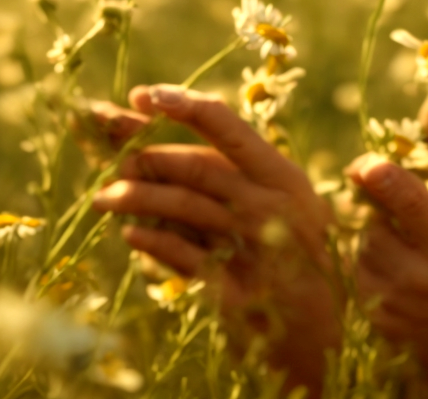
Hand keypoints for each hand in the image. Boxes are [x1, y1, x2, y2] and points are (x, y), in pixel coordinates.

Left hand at [92, 84, 340, 392]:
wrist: (324, 332)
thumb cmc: (297, 257)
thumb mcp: (282, 206)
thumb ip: (233, 174)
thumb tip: (163, 138)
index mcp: (283, 177)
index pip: (227, 127)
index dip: (183, 105)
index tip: (142, 94)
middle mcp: (270, 207)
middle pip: (195, 168)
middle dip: (145, 158)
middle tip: (112, 160)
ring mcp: (254, 249)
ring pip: (182, 208)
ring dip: (134, 198)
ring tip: (103, 199)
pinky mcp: (235, 291)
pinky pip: (181, 257)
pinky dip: (151, 242)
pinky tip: (130, 234)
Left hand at [349, 157, 427, 398]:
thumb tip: (423, 196)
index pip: (407, 200)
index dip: (380, 174)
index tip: (366, 165)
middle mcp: (421, 276)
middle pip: (373, 227)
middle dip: (381, 217)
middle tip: (399, 220)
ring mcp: (400, 305)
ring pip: (362, 255)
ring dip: (374, 245)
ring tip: (402, 251)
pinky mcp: (388, 328)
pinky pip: (364, 286)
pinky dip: (374, 275)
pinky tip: (399, 278)